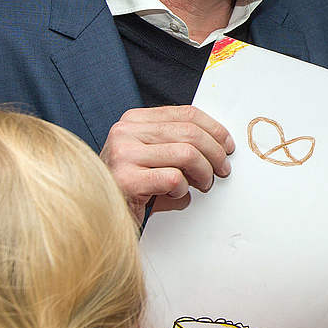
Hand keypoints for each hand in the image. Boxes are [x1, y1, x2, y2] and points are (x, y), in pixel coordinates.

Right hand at [100, 106, 235, 221]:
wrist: (100, 213)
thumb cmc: (132, 186)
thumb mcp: (153, 156)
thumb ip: (176, 142)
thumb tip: (219, 143)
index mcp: (134, 120)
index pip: (186, 114)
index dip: (214, 129)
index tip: (227, 145)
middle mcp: (125, 132)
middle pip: (190, 133)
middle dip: (215, 153)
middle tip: (222, 170)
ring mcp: (123, 155)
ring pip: (186, 154)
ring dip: (204, 172)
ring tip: (203, 184)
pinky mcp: (126, 180)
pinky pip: (174, 178)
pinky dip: (183, 189)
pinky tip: (175, 194)